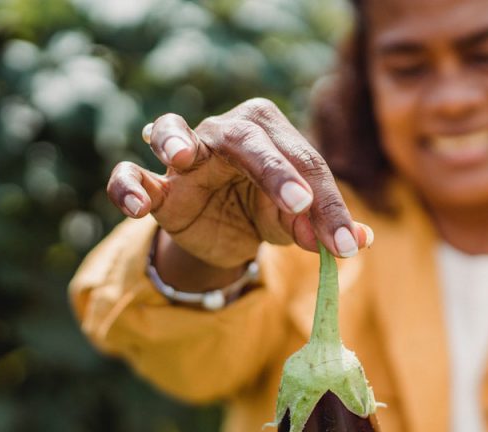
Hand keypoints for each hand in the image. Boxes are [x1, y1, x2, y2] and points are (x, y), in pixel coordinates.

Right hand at [106, 98, 370, 268]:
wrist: (224, 232)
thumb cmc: (266, 211)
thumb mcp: (296, 223)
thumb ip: (321, 229)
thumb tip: (360, 241)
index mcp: (271, 132)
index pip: (306, 165)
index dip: (328, 207)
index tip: (344, 246)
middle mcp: (226, 130)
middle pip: (249, 140)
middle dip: (277, 172)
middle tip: (299, 206)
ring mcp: (185, 153)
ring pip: (172, 129)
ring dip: (174, 138)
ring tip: (182, 157)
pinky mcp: (157, 185)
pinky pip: (130, 175)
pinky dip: (127, 186)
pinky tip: (137, 207)